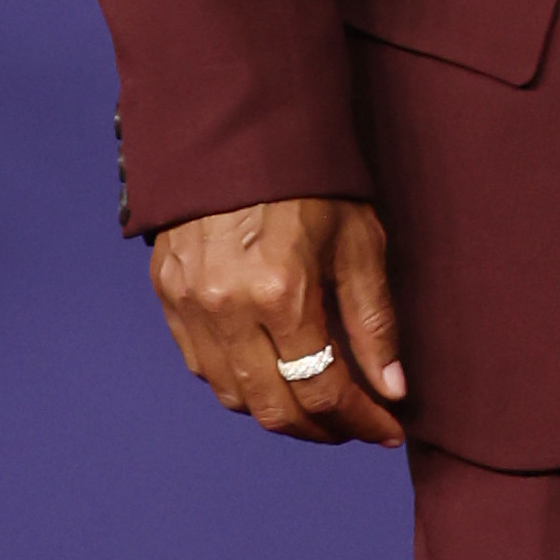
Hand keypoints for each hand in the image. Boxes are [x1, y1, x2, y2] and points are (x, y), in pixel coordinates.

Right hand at [147, 198, 408, 446]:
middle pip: (274, 409)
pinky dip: (239, 384)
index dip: (360, 421)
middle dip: (321, 430)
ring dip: (279, 412)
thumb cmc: (310, 181)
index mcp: (280, 293)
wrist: (236, 130)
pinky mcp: (167, 294)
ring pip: (233, 396)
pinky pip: (201, 365)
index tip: (387, 430)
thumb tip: (392, 390)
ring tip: (318, 405)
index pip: (323, 391)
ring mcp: (188, 304)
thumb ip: (374, 323)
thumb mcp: (359, 243)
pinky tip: (272, 375)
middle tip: (354, 426)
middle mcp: (227, 308)